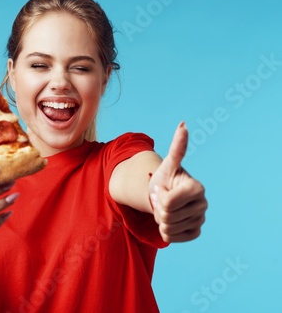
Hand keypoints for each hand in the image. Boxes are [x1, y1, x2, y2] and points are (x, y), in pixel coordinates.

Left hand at [149, 122, 207, 242]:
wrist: (165, 194)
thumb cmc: (165, 178)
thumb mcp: (168, 163)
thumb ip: (177, 147)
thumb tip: (183, 124)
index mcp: (197, 188)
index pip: (167, 202)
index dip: (159, 196)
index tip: (164, 188)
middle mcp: (203, 204)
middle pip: (166, 215)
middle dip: (158, 207)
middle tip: (163, 198)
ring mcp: (201, 220)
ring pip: (167, 227)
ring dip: (160, 219)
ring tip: (166, 208)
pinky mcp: (195, 232)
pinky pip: (172, 237)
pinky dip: (165, 230)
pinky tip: (170, 219)